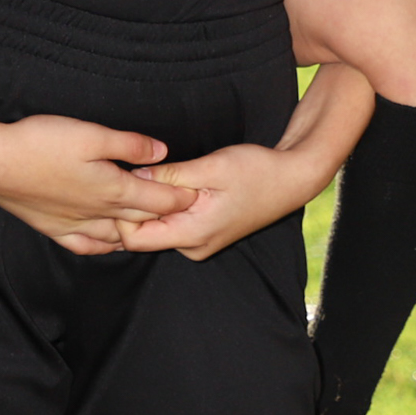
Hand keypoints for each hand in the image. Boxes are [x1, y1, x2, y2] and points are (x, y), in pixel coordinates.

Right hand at [0, 110, 195, 253]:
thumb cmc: (39, 143)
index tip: (199, 196)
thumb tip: (162, 151)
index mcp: (110, 190)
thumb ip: (130, 144)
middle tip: (185, 213)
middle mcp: (95, 213)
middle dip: (165, 218)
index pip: (157, 202)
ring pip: (115, 237)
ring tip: (152, 227)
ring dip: (137, 233)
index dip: (181, 199)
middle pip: (140, 221)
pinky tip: (107, 240)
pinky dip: (103, 244)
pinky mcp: (51, 227)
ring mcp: (72, 224)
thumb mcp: (91, 134)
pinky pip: (85, 244)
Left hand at [119, 142, 332, 259]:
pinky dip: (165, 206)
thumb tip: (133, 177)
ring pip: (157, 229)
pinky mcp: (203, 235)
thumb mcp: (212, 166)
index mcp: (194, 235)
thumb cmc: (257, 171)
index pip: (134, 238)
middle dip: (134, 206)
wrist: (292, 179)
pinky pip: (171, 225)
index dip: (123, 211)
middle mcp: (194, 247)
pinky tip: (171, 184)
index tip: (123, 182)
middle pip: (143, 235)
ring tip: (157, 176)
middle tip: (135, 173)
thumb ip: (170, 176)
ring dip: (151, 204)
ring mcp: (199, 244)